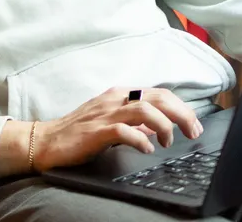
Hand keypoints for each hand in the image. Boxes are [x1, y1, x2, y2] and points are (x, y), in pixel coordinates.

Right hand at [28, 86, 202, 172]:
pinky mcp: (96, 131)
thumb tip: (158, 127)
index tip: (194, 123)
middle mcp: (115, 99)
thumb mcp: (112, 121)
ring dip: (163, 125)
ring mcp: (105, 113)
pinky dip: (140, 139)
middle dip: (181, 113)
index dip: (181, 106)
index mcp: (120, 94)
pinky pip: (123, 131)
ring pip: (144, 109)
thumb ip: (134, 121)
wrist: (48, 140)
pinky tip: (147, 148)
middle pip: (157, 97)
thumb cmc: (80, 132)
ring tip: (169, 141)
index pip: (158, 93)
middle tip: (193, 131)